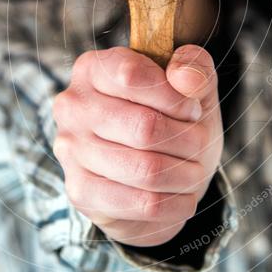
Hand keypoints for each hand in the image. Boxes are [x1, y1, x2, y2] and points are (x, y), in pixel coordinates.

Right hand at [52, 45, 222, 246]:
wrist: (159, 171)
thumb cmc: (172, 118)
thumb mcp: (191, 84)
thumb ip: (194, 67)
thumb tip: (186, 78)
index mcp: (92, 69)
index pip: (132, 75)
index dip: (175, 96)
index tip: (192, 109)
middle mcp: (72, 107)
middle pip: (145, 127)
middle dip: (189, 140)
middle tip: (200, 143)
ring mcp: (71, 151)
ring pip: (147, 170)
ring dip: (186, 174)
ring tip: (194, 171)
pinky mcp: (81, 192)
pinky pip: (143, 204)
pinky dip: (176, 203)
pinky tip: (183, 196)